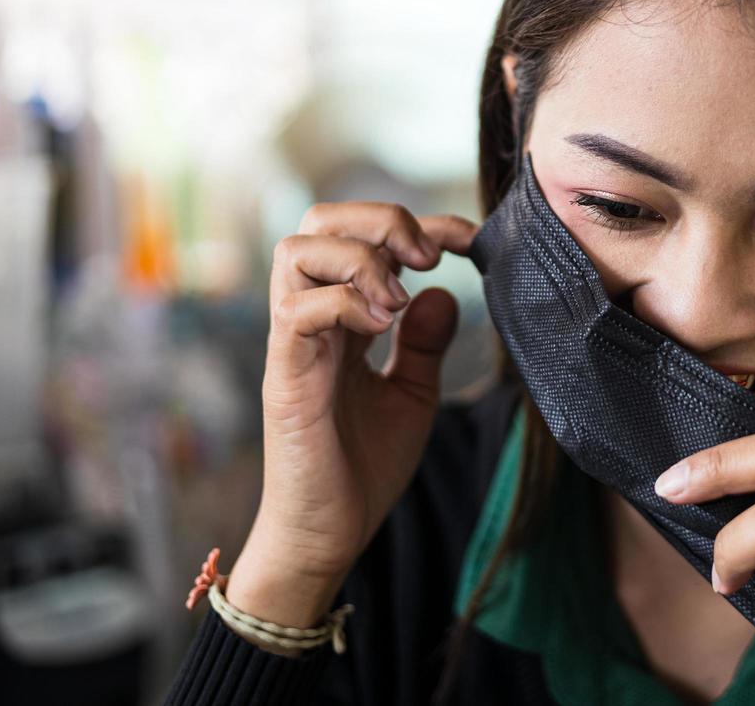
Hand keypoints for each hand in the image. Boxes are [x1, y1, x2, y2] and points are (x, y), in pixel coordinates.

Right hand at [247, 202, 478, 581]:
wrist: (329, 534)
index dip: (419, 224)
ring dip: (361, 257)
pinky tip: (382, 327)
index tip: (468, 238)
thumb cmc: (362, 466)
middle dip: (380, 219)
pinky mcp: (286, 376)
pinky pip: (297, 310)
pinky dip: (345, 302)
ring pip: (295, 250)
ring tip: (398, 299)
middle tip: (427, 256)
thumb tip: (441, 291)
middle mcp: (310, 319)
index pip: (364, 238)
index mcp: (341, 317)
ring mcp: (293, 344)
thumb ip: (424, 342)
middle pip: (317, 222)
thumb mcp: (411, 393)